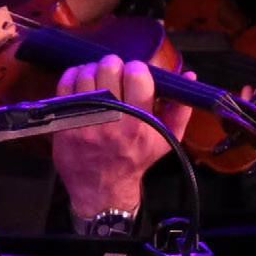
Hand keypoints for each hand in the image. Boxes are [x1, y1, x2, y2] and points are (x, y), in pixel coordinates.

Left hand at [51, 55, 176, 220]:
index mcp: (139, 122)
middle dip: (114, 66)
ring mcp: (85, 121)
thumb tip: (190, 76)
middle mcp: (112, 120)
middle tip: (114, 76)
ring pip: (87, 72)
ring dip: (93, 71)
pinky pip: (66, 84)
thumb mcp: (165, 140)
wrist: (103, 189)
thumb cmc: (135, 161)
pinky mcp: (65, 123)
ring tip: (98, 82)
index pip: (137, 74)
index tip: (134, 76)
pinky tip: (81, 85)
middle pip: (110, 67)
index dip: (136, 69)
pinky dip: (73, 77)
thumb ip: (180, 108)